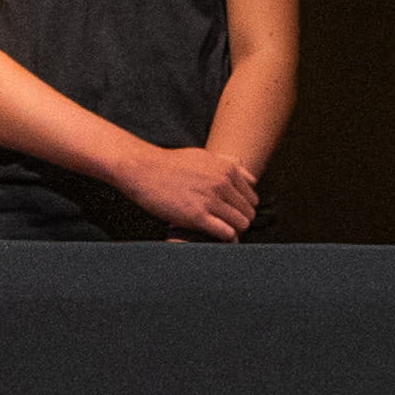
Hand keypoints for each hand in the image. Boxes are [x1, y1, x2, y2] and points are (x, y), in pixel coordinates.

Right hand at [116, 142, 260, 242]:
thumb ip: (227, 162)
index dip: (242, 207)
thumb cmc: (169, 164)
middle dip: (239, 220)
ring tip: (219, 230)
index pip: (252, 196)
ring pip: (242, 224)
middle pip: (249, 212)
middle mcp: (222, 183)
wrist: (142, 169)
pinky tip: (214, 235)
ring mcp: (210, 199)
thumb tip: (245, 170)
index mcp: (227, 169)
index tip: (230, 212)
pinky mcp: (196, 216)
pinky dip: (225, 238)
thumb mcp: (203, 156)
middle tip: (224, 223)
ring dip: (232, 230)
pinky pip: (226, 233)